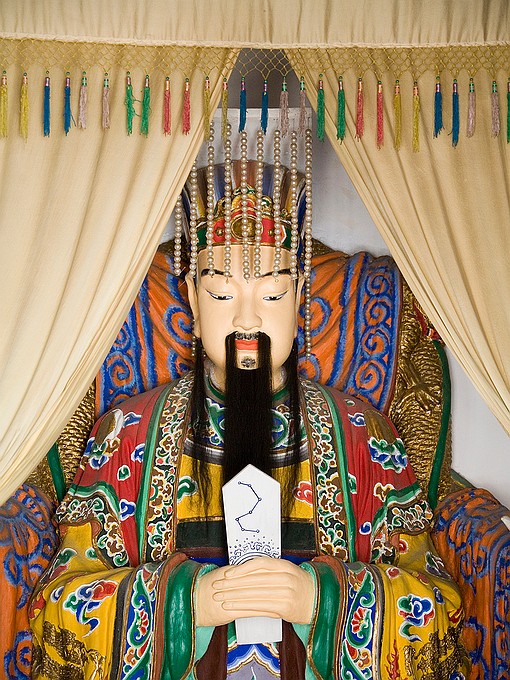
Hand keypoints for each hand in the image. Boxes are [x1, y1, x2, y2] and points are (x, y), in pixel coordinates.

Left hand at [195, 557, 314, 626]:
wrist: (318, 601)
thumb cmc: (298, 585)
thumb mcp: (287, 571)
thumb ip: (269, 571)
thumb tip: (243, 570)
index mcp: (285, 566)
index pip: (260, 564)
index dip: (242, 568)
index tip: (226, 573)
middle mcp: (286, 578)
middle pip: (253, 580)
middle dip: (232, 583)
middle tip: (216, 585)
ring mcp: (286, 593)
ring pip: (254, 594)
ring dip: (233, 596)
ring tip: (219, 597)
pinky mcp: (284, 608)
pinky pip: (259, 607)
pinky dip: (242, 606)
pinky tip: (231, 606)